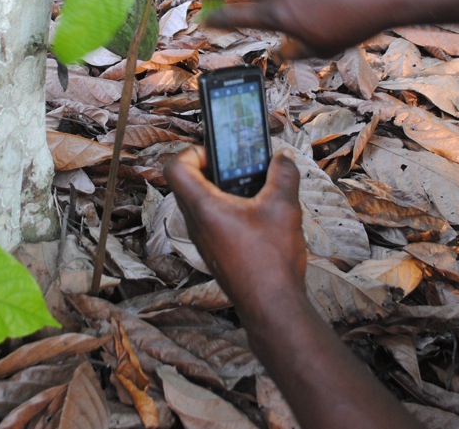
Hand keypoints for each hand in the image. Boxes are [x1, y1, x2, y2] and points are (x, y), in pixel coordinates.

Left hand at [163, 147, 307, 323]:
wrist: (272, 307)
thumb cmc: (270, 260)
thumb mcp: (284, 207)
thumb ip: (283, 175)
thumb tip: (283, 158)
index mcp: (203, 207)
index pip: (175, 167)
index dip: (193, 151)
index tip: (219, 152)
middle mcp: (196, 223)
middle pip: (187, 182)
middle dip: (213, 167)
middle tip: (240, 165)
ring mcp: (204, 240)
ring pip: (200, 202)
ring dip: (223, 189)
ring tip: (253, 187)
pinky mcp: (215, 252)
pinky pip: (212, 220)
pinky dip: (228, 209)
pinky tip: (258, 214)